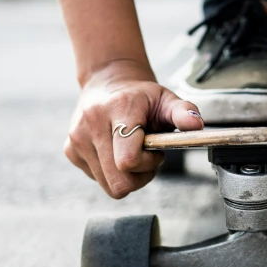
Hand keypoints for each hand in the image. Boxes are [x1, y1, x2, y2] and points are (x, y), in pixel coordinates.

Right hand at [64, 61, 203, 198]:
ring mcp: (77, 139)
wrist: (107, 81)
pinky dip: (110, 172)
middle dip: (139, 176)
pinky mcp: (70, 150)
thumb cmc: (141, 95)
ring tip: (132, 152)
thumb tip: (196, 125)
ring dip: (126, 175)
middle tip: (146, 155)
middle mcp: (92, 124)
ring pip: (108, 185)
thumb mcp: (167, 99)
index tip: (155, 150)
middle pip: (118, 181)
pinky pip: (96, 179)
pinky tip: (116, 151)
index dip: (147, 164)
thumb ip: (184, 112)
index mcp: (118, 109)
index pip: (128, 160)